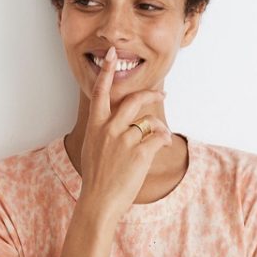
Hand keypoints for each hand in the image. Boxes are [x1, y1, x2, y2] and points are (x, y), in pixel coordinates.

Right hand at [78, 46, 172, 220]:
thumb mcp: (93, 148)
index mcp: (96, 125)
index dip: (107, 72)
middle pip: (133, 100)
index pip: (100, 92)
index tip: (112, 55)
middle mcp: (109, 129)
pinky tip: (162, 145)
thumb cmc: (97, 177)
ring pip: (150, 121)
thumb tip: (122, 122)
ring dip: (159, 126)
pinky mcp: (139, 153)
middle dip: (150, 94)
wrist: (99, 201)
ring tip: (162, 135)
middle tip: (162, 93)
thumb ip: (104, 130)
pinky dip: (164, 140)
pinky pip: (159, 138)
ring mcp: (124, 141)